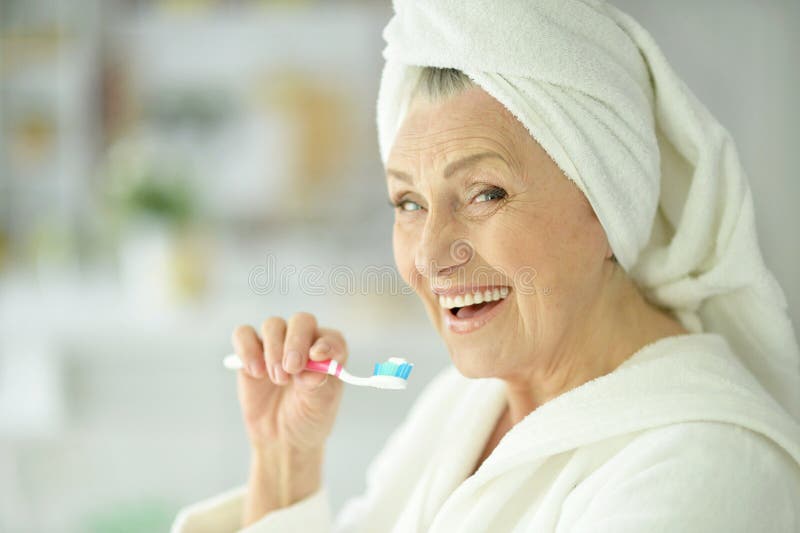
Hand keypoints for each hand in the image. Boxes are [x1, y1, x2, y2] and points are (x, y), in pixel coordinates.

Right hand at [231, 312, 347, 453]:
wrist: (281, 438)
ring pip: (273, 325)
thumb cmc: (308, 417)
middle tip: (292, 368)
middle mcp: (304, 342)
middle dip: (295, 342)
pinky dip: (247, 349)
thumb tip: (314, 370)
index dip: (326, 343)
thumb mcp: (319, 406)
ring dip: (274, 350)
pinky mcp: (251, 352)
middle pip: (300, 321)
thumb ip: (318, 385)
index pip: (331, 337)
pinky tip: (255, 372)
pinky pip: (243, 334)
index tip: (318, 356)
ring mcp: (276, 345)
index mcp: (329, 352)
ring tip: (278, 379)